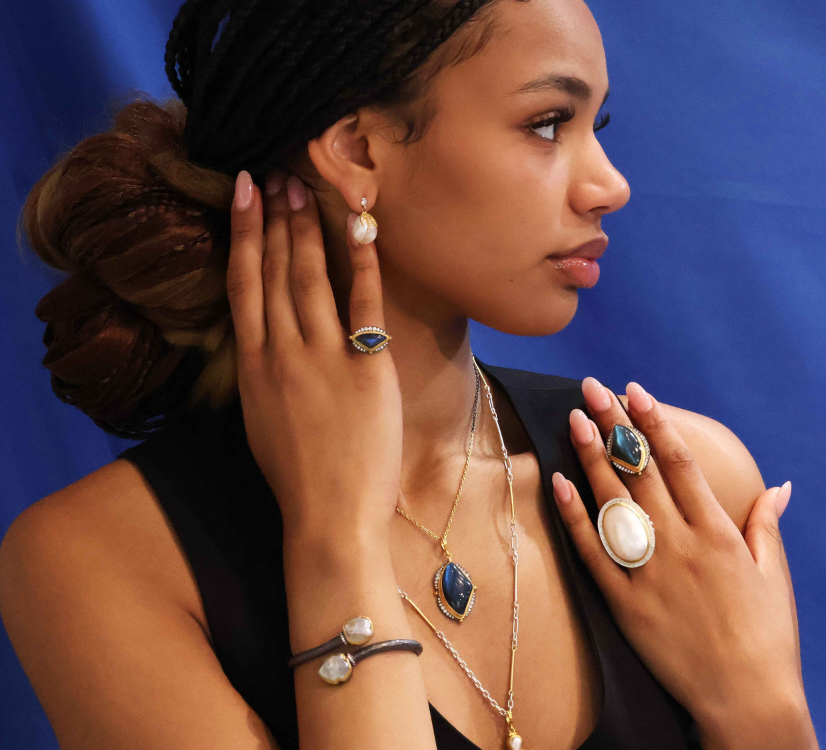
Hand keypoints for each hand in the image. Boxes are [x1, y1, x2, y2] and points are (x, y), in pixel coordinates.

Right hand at [227, 171, 401, 539]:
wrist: (329, 517)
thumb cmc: (298, 477)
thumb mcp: (262, 419)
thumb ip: (264, 373)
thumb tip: (266, 337)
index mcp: (252, 366)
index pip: (243, 283)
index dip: (244, 232)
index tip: (242, 191)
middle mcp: (281, 353)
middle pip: (276, 269)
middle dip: (276, 216)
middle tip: (277, 171)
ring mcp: (322, 357)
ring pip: (310, 277)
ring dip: (307, 227)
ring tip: (303, 185)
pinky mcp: (365, 367)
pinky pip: (364, 303)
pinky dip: (362, 261)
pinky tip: (360, 225)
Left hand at [551, 381, 815, 749]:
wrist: (745, 701)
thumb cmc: (768, 640)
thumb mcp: (775, 576)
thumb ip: (767, 525)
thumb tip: (781, 486)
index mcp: (719, 533)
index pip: (680, 462)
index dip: (655, 422)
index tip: (636, 391)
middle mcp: (682, 545)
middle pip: (641, 472)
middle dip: (615, 425)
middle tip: (593, 389)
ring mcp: (651, 574)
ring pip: (614, 503)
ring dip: (592, 457)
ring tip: (574, 418)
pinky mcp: (627, 605)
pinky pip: (594, 553)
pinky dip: (575, 517)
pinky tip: (559, 482)